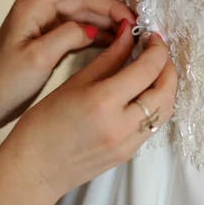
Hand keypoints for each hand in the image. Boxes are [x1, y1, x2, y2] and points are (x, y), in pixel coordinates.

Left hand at [0, 0, 134, 140]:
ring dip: (108, 21)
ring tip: (130, 33)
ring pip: (85, 14)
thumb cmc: (3, 83)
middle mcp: (41, 10)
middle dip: (111, 6)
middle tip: (133, 22)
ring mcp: (46, 25)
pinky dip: (100, 34)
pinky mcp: (52, 41)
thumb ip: (68, 36)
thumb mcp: (38, 58)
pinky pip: (81, 30)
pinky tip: (116, 43)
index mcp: (33, 5)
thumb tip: (94, 28)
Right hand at [3, 27, 176, 199]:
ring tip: (153, 70)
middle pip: (166, 90)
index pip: (148, 68)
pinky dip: (156, 104)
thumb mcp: (76, 81)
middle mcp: (122, 124)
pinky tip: (143, 92)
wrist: (35, 169)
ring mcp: (128, 143)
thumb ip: (110, 57)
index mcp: (105, 101)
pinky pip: (153, 124)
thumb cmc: (45, 122)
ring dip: (166, 86)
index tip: (152, 36)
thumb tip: (128, 35)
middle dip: (168, 65)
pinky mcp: (129, 154)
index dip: (157, 48)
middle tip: (157, 51)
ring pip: (166, 109)